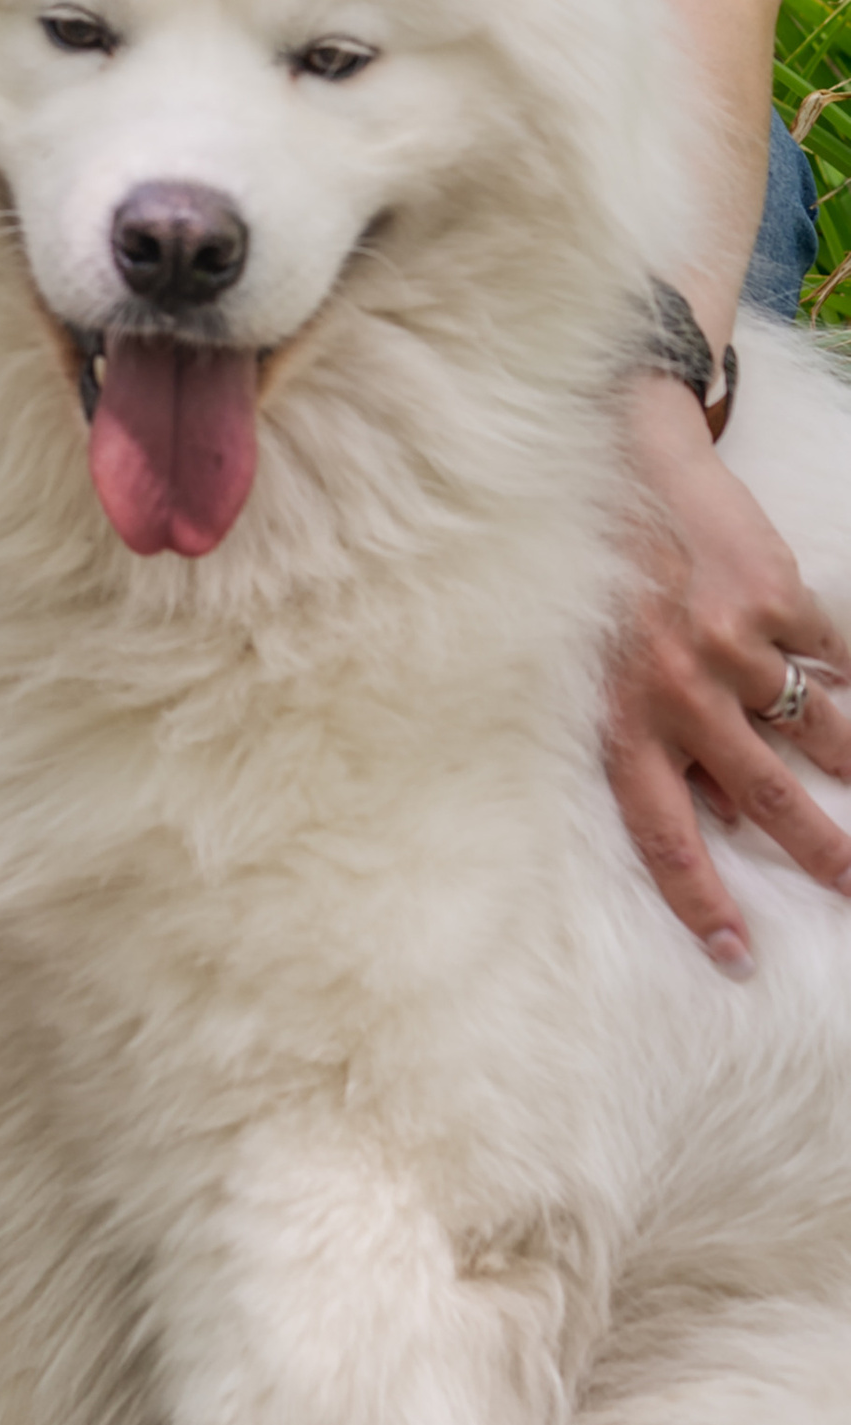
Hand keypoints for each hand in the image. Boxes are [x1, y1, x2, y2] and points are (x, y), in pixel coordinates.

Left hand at [605, 374, 850, 969]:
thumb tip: (719, 816)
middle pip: (765, 797)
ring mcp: (731, 643)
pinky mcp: (775, 596)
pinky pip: (835, 657)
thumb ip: (653, 741)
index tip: (736, 957)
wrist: (617, 467)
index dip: (701, 902)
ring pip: (820, 730)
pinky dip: (849, 673)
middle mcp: (676, 690)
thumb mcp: (600, 669)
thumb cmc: (601, 582)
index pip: (663, 835)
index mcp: (620, 720)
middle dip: (824, 853)